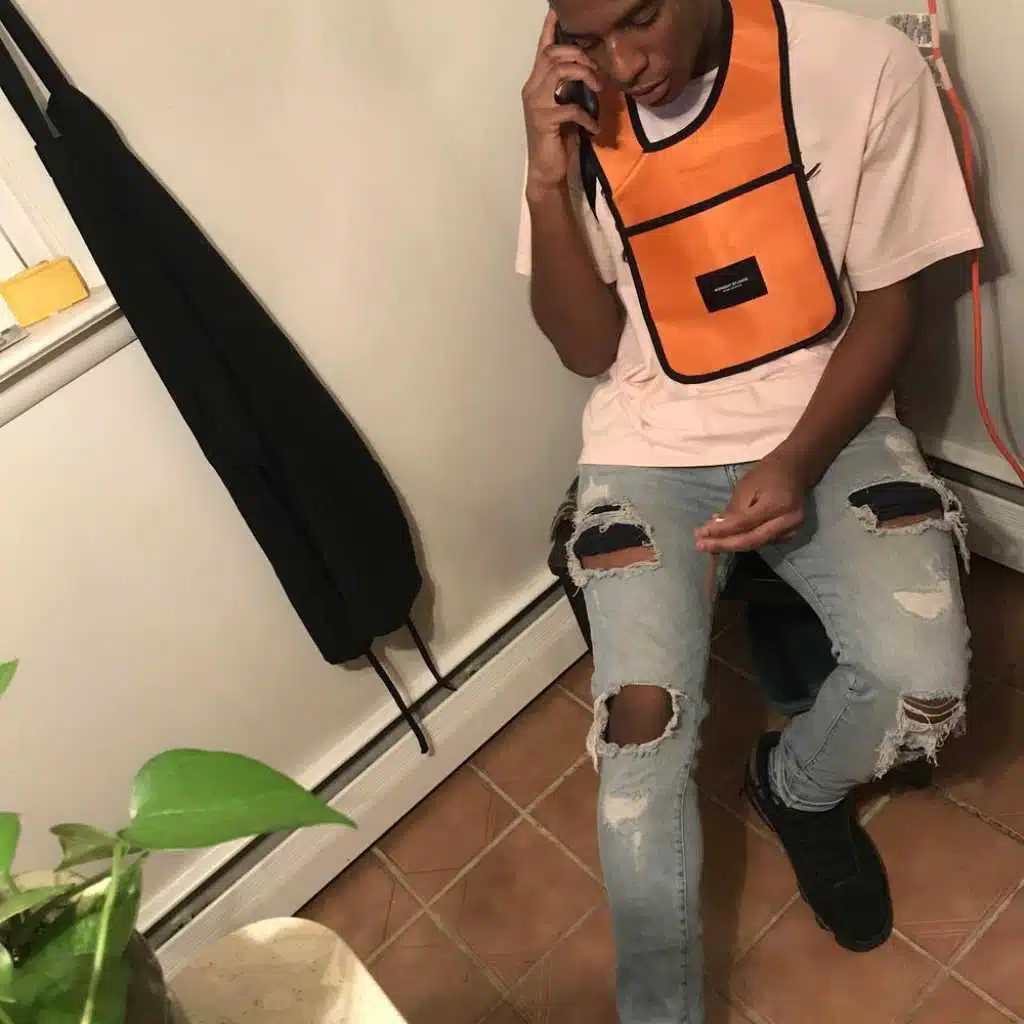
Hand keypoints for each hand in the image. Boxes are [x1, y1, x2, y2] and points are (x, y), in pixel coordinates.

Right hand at [522, 11, 601, 198]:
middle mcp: (531, 89)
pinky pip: (570, 108)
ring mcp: (536, 104)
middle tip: (598, 72)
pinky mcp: (544, 121)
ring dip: (585, 75)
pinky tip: (594, 128)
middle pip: (553, 55)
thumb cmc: (558, 140)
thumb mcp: (565, 108)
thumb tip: (591, 71)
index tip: (556, 12)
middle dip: (580, 55)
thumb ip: (570, 88)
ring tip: (599, 90)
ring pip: (559, 72)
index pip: (542, 50)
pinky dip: (587, 117)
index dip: (549, 30)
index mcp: (536, 84)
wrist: (547, 172)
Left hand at [694, 452, 810, 552]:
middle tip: (701, 546)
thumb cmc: (766, 474)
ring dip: (731, 544)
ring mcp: (792, 530)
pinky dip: (743, 540)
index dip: (721, 531)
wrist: (793, 471)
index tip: (700, 534)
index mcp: (777, 504)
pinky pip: (762, 542)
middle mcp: (788, 521)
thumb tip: (714, 529)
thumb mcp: (745, 486)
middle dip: (724, 545)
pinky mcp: (790, 534)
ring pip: (756, 544)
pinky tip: (727, 538)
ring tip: (709, 542)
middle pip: (752, 540)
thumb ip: (733, 510)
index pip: (745, 523)